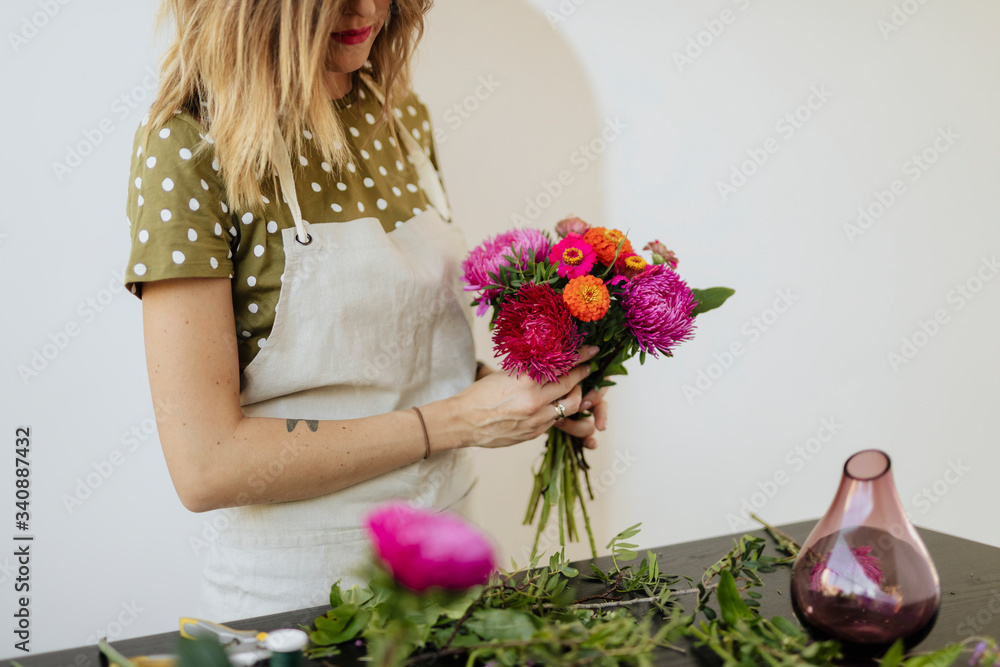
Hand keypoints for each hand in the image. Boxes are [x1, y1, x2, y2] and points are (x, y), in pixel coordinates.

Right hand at [451, 346, 600, 448]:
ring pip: (568, 407)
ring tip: (574, 388)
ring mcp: (537, 420)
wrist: (463, 421)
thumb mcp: (504, 374)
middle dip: (582, 376)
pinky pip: (555, 420)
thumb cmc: (479, 396)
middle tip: (587, 368)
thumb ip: (529, 370)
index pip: (562, 367)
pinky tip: (554, 404)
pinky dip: (558, 410)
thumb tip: (548, 362)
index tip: (591, 351)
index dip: (579, 358)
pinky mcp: (534, 433)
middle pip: (571, 387)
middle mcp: (535, 402)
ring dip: (575, 396)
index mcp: (527, 382)